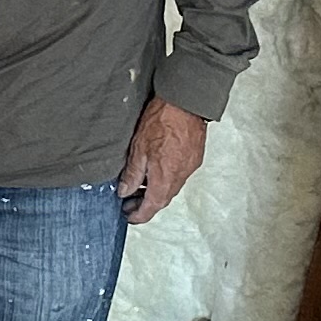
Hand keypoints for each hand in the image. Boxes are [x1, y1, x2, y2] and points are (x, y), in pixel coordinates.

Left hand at [119, 100, 208, 224]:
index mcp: (165, 178)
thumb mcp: (138, 149)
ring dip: (155, 192)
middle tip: (129, 203)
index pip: (152, 207)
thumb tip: (125, 191)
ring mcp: (189, 168)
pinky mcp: (194, 158)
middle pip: (162, 200)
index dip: (139, 215)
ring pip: (171, 188)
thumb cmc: (162, 121)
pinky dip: (165, 180)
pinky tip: (154, 172)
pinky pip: (178, 176)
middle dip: (145, 205)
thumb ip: (132, 174)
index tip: (129, 216)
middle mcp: (180, 177)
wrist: (186, 103)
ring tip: (138, 187)